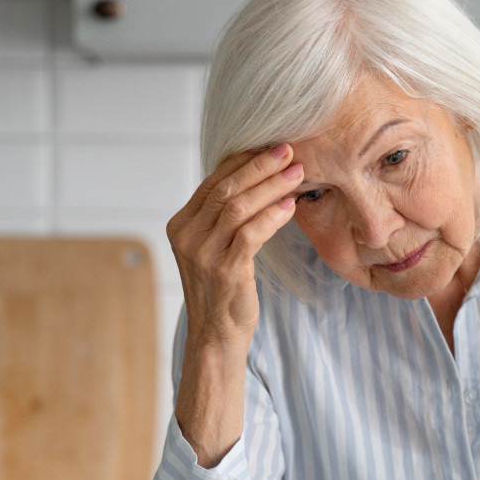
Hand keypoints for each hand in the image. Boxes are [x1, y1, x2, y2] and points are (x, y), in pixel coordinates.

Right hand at [166, 143, 302, 348]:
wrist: (216, 334)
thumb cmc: (223, 288)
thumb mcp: (215, 247)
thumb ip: (224, 216)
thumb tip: (257, 176)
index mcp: (181, 225)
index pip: (213, 182)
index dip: (243, 160)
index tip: (270, 144)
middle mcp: (187, 236)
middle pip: (226, 189)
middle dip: (260, 167)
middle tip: (289, 151)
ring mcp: (203, 254)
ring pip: (238, 207)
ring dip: (271, 187)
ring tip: (298, 173)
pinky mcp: (225, 271)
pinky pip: (250, 234)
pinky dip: (272, 217)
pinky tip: (290, 206)